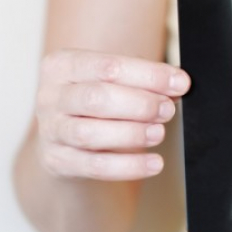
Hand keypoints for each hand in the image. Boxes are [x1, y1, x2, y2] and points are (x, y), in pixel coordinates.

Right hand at [34, 49, 190, 180]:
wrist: (70, 142)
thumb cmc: (101, 104)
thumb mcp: (118, 83)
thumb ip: (146, 81)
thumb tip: (179, 84)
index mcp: (63, 65)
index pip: (109, 66)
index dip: (149, 75)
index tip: (181, 83)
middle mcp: (50, 96)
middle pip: (96, 98)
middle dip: (140, 104)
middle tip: (167, 110)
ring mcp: (51, 130)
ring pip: (90, 133)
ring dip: (132, 133)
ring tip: (159, 133)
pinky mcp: (58, 161)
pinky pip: (95, 166)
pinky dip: (129, 166)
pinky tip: (154, 163)